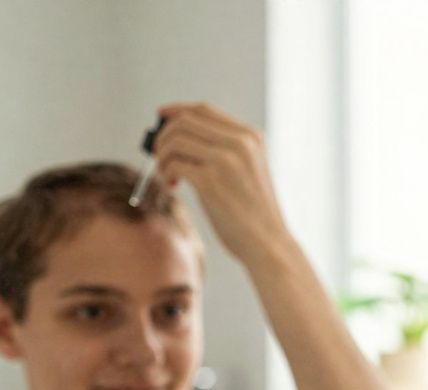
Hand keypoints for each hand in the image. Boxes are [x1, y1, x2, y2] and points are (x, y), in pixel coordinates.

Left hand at [154, 102, 293, 265]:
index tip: (160, 117)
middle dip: (164, 135)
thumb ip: (224, 149)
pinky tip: (172, 185)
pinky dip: (165, 172)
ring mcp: (227, 160)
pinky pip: (174, 164)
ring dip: (162, 156)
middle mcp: (241, 142)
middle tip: (159, 156)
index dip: (177, 110)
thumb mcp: (247, 170)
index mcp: (251, 137)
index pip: (204, 109)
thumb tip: (177, 134)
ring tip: (166, 174)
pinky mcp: (212, 180)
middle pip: (185, 120)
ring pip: (175, 139)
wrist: (268, 243)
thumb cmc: (253, 212)